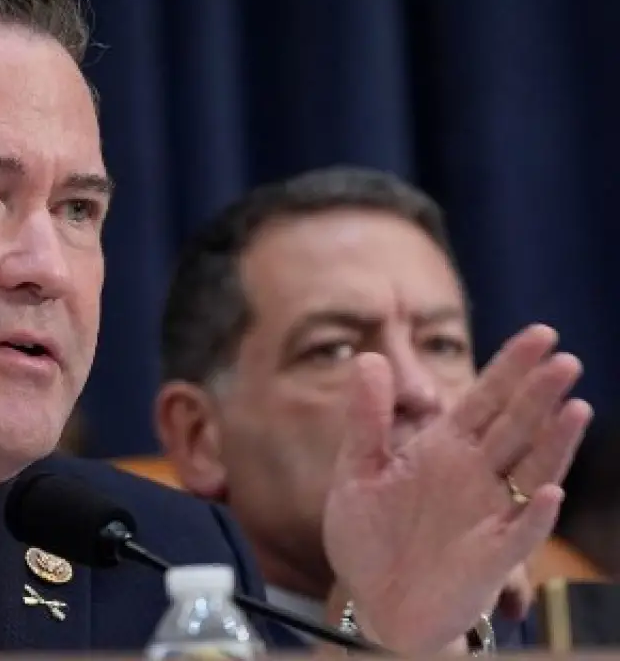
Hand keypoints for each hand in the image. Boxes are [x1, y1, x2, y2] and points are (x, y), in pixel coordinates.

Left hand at [322, 324, 590, 654]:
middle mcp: (475, 475)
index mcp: (444, 448)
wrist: (374, 601)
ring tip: (576, 407)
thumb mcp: (357, 472)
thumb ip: (367, 419)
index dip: (511, 368)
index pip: (484, 399)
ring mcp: (490, 513)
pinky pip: (521, 532)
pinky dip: (537, 513)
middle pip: (515, 426)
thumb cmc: (370, 537)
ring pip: (532, 470)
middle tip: (565, 359)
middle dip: (539, 394)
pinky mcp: (493, 557)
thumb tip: (370, 357)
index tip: (541, 334)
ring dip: (555, 442)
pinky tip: (550, 491)